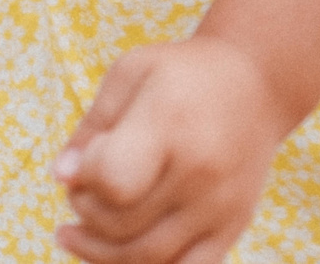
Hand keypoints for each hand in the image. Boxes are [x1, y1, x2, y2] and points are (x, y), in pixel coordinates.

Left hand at [52, 36, 290, 263]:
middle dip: (84, 212)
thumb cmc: (181, 74)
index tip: (77, 166)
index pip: (114, 179)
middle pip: (123, 223)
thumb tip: (62, 177)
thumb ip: (93, 126)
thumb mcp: (130, 73)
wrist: (256, 83)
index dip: (84, 180)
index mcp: (170, 122)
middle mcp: (200, 171)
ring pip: (148, 257)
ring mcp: (220, 206)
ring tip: (75, 234)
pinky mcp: (233, 228)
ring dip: (99, 252)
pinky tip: (117, 254)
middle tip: (77, 192)